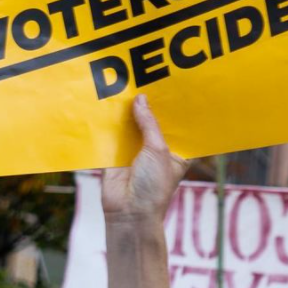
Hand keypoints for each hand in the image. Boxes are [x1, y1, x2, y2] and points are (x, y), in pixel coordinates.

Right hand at [102, 94, 187, 225]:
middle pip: (154, 122)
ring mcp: (136, 151)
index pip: (179, 127)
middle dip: (151, 105)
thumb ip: (149, 124)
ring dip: (130, 110)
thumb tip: (140, 99)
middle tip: (149, 75)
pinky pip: (113, 133)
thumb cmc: (153, 186)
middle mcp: (157, 150)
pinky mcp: (116, 154)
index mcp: (176, 152)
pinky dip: (111, 121)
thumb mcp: (157, 150)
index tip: (176, 85)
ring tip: (129, 82)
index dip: (177, 109)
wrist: (128, 212)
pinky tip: (109, 100)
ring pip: (133, 125)